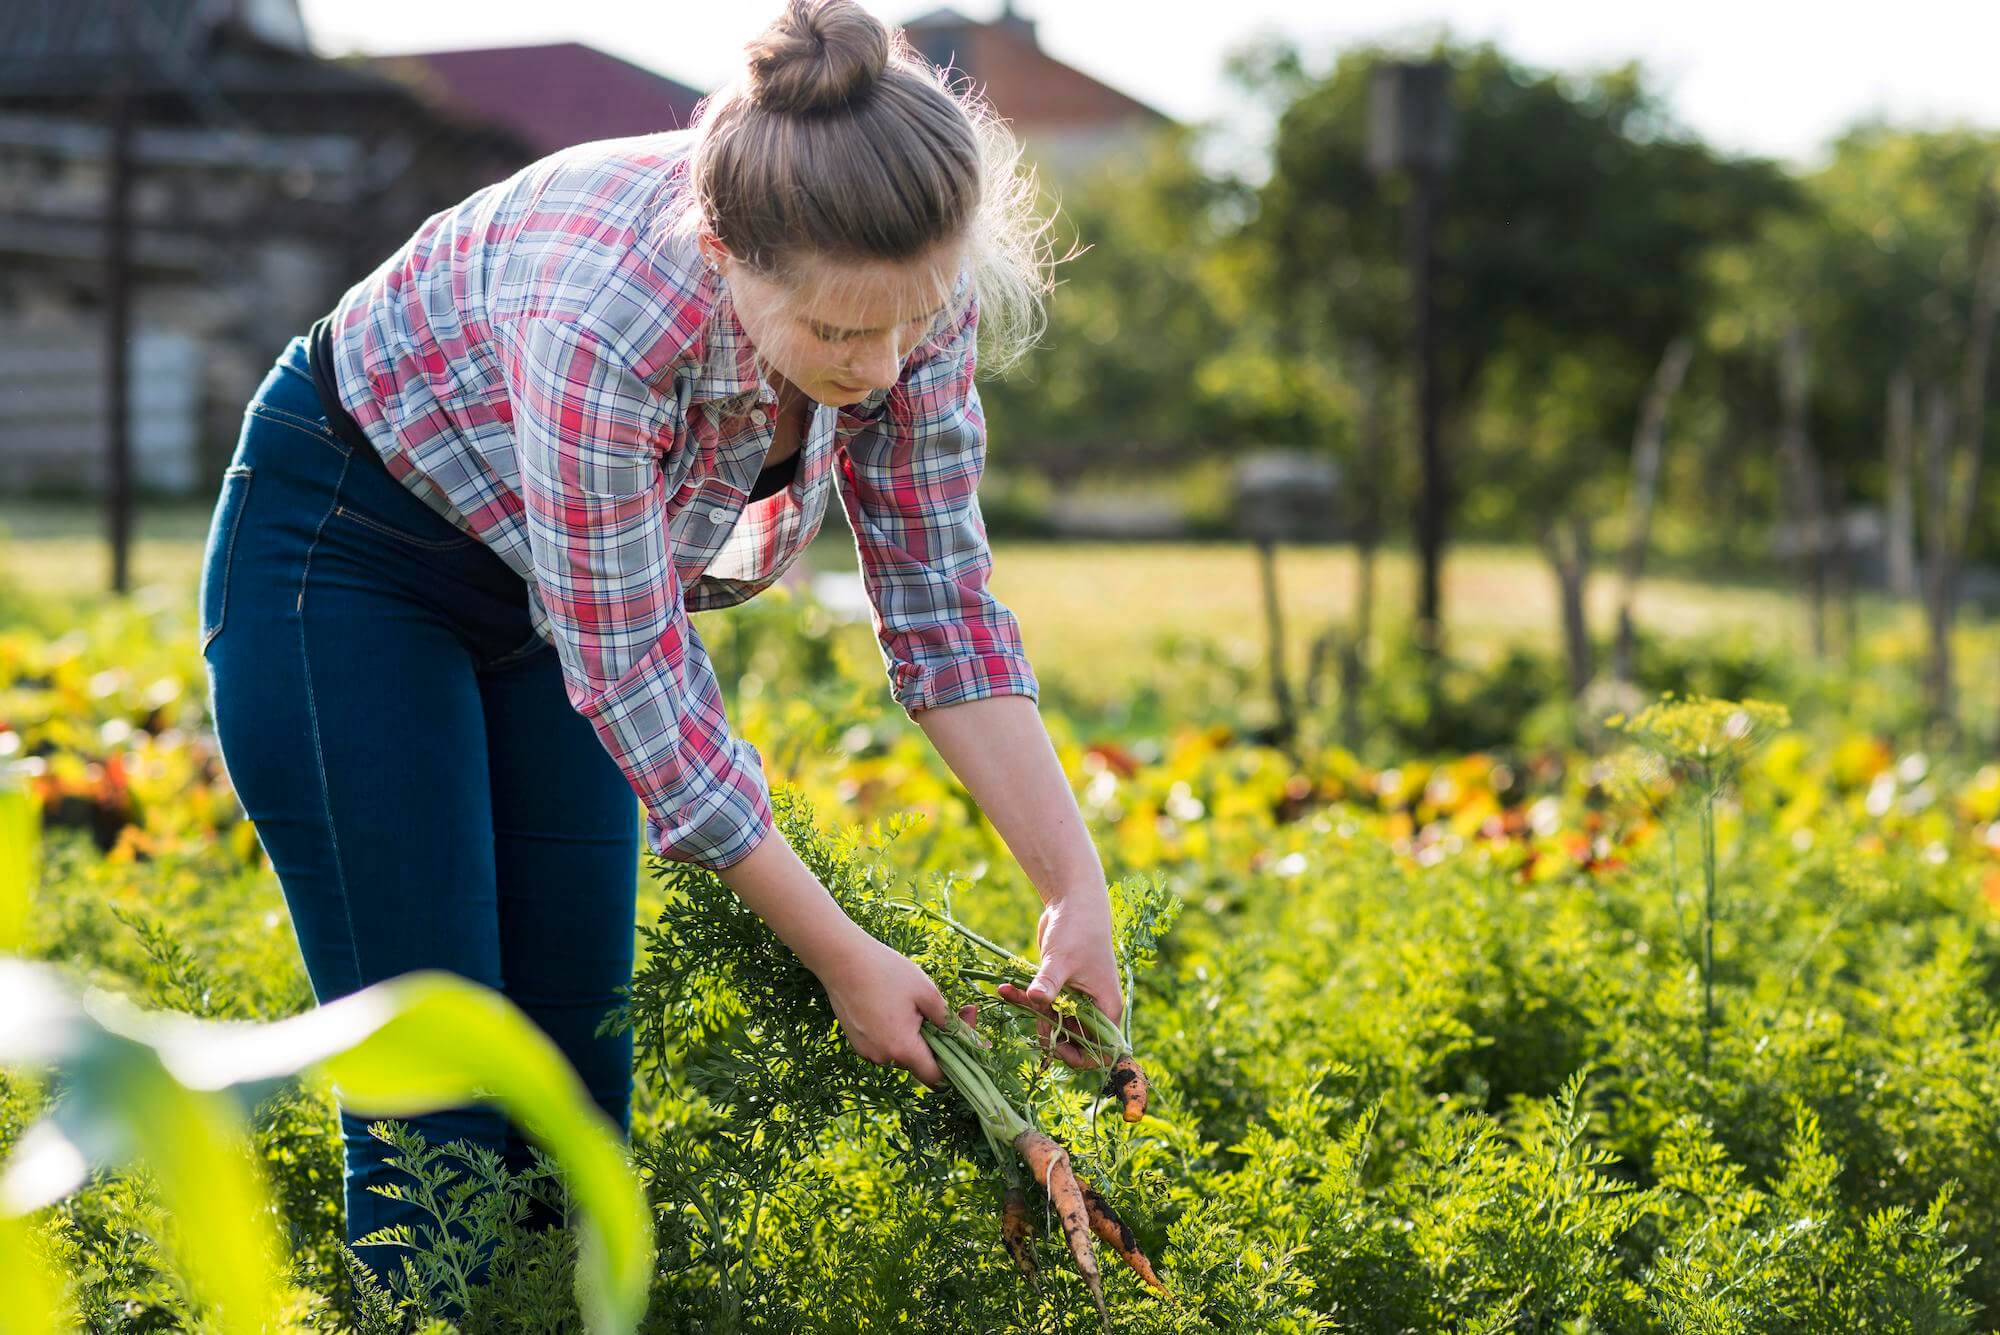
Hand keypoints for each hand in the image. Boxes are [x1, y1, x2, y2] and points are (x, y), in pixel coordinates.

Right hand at [812, 934, 974, 1088]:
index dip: (955, 1062)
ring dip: (915, 1036)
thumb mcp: (927, 992)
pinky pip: (885, 1045)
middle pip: (920, 1062)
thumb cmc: (887, 972)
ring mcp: (867, 1051)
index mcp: (903, 1049)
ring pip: (902, 1052)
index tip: (963, 1035)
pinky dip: (895, 1032)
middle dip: (937, 1041)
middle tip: (946, 1010)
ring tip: (915, 1003)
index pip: (936, 1077)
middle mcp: (883, 1057)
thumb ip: (949, 1022)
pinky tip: (894, 1005)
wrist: (841, 959)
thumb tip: (974, 1042)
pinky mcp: (857, 1041)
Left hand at [996, 892, 1121, 1069]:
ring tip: (1010, 993)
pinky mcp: (1060, 987)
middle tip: (1030, 1014)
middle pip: (1073, 1039)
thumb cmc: (1077, 929)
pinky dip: (1026, 1000)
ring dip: (1031, 1013)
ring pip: (1054, 1021)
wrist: (1072, 900)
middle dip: (1049, 1032)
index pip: (1102, 1050)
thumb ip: (1048, 982)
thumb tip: (1035, 999)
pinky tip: (1007, 989)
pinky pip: (1043, 1005)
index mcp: (1106, 1007)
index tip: (1057, 1044)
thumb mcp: (1061, 958)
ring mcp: (1077, 998)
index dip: (1081, 1056)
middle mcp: (1095, 1007)